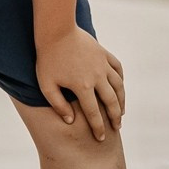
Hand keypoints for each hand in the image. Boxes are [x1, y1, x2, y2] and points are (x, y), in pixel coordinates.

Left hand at [36, 25, 125, 140]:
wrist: (56, 30)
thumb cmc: (48, 58)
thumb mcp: (47, 85)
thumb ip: (58, 104)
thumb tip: (70, 120)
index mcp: (83, 86)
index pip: (94, 113)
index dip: (98, 127)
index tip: (101, 138)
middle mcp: (97, 77)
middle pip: (111, 102)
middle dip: (115, 117)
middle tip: (116, 128)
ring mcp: (103, 64)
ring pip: (118, 86)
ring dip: (121, 101)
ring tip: (121, 112)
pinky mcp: (104, 54)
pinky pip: (118, 69)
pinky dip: (121, 80)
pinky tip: (120, 87)